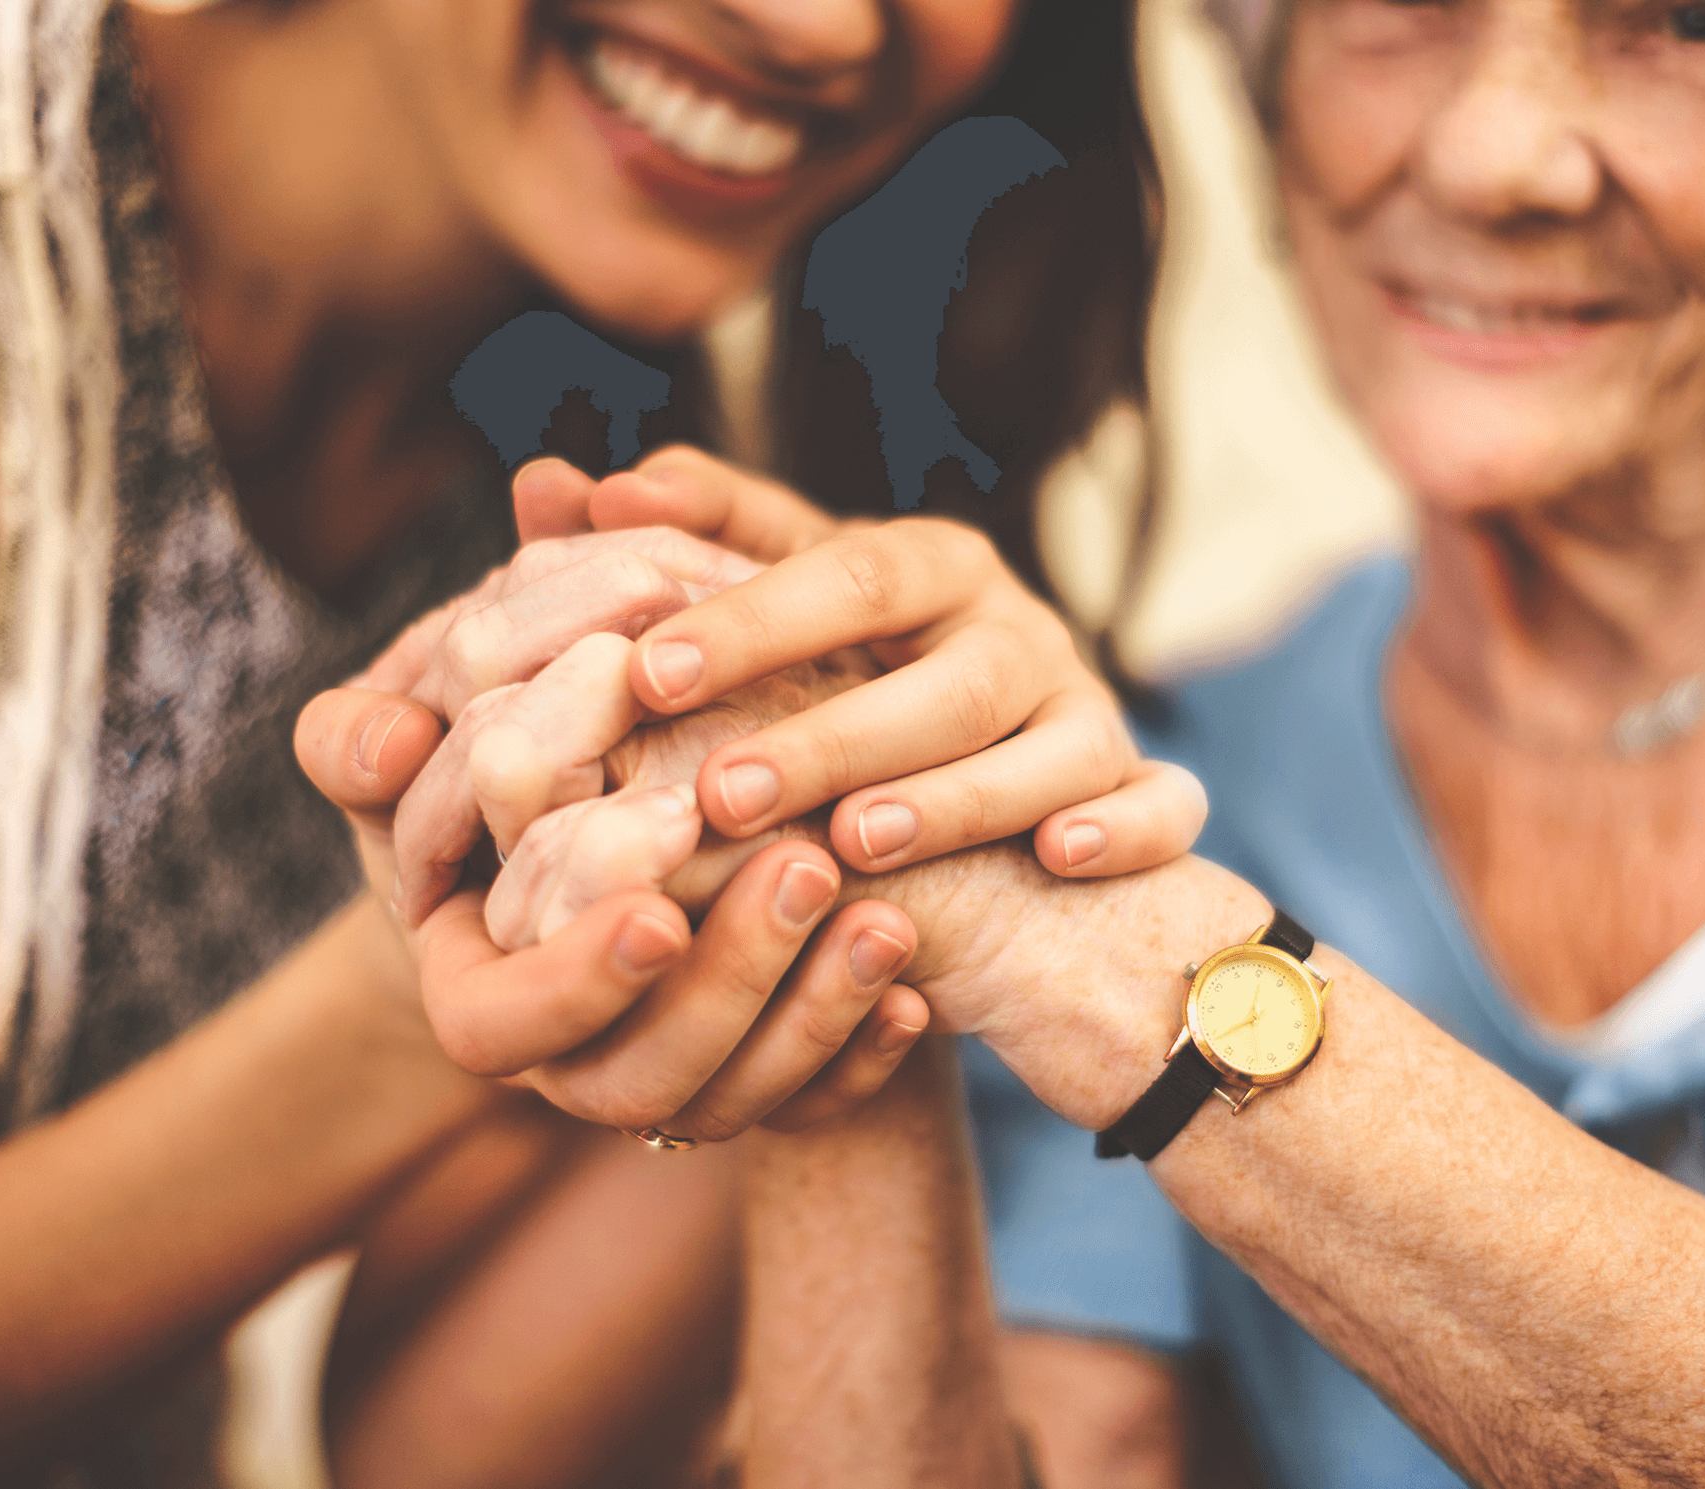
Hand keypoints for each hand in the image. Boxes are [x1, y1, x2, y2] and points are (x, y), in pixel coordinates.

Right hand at [298, 687, 931, 1140]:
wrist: (600, 838)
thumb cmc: (494, 777)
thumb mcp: (425, 754)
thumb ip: (373, 742)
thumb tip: (384, 738)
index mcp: (478, 996)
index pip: (499, 1029)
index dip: (575, 981)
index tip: (659, 908)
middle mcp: (570, 1067)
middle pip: (637, 1083)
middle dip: (727, 983)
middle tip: (806, 868)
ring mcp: (669, 1085)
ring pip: (734, 1104)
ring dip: (813, 1015)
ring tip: (887, 921)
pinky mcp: (756, 1082)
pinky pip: (811, 1110)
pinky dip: (862, 1059)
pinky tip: (918, 1000)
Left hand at [512, 449, 1208, 879]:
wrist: (992, 770)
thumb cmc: (848, 677)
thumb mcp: (772, 610)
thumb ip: (674, 552)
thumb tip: (543, 484)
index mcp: (925, 568)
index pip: (841, 572)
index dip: (750, 619)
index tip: (640, 670)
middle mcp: (1013, 627)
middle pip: (941, 673)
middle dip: (833, 731)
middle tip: (723, 793)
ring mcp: (1085, 707)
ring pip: (1049, 742)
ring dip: (957, 793)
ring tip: (857, 839)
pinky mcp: (1138, 784)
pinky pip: (1161, 802)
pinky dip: (1127, 825)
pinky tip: (1062, 862)